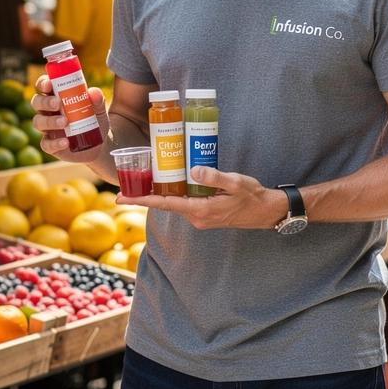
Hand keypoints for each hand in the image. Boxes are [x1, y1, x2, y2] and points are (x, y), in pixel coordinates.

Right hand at [31, 73, 109, 162]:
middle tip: (58, 103)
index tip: (49, 84)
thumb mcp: (99, 110)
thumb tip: (94, 92)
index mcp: (56, 97)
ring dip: (50, 121)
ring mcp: (48, 129)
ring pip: (38, 122)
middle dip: (45, 101)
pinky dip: (55, 143)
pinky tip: (66, 142)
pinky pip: (46, 144)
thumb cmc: (94, 121)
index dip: (43, 83)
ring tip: (65, 122)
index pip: (43, 86)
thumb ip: (98, 100)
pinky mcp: (50, 145)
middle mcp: (48, 112)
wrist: (100, 145)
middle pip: (36, 102)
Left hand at [117, 167, 288, 229]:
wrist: (266, 212)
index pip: (165, 204)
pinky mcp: (204, 214)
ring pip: (174, 203)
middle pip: (165, 204)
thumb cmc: (252, 196)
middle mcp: (197, 217)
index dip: (141, 200)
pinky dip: (175, 192)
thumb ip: (214, 176)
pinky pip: (184, 202)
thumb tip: (193, 170)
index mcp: (200, 210)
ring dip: (161, 192)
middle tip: (125, 183)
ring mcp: (200, 217)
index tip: (121, 198)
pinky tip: (171, 180)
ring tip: (144, 177)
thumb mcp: (235, 183)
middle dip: (145, 194)